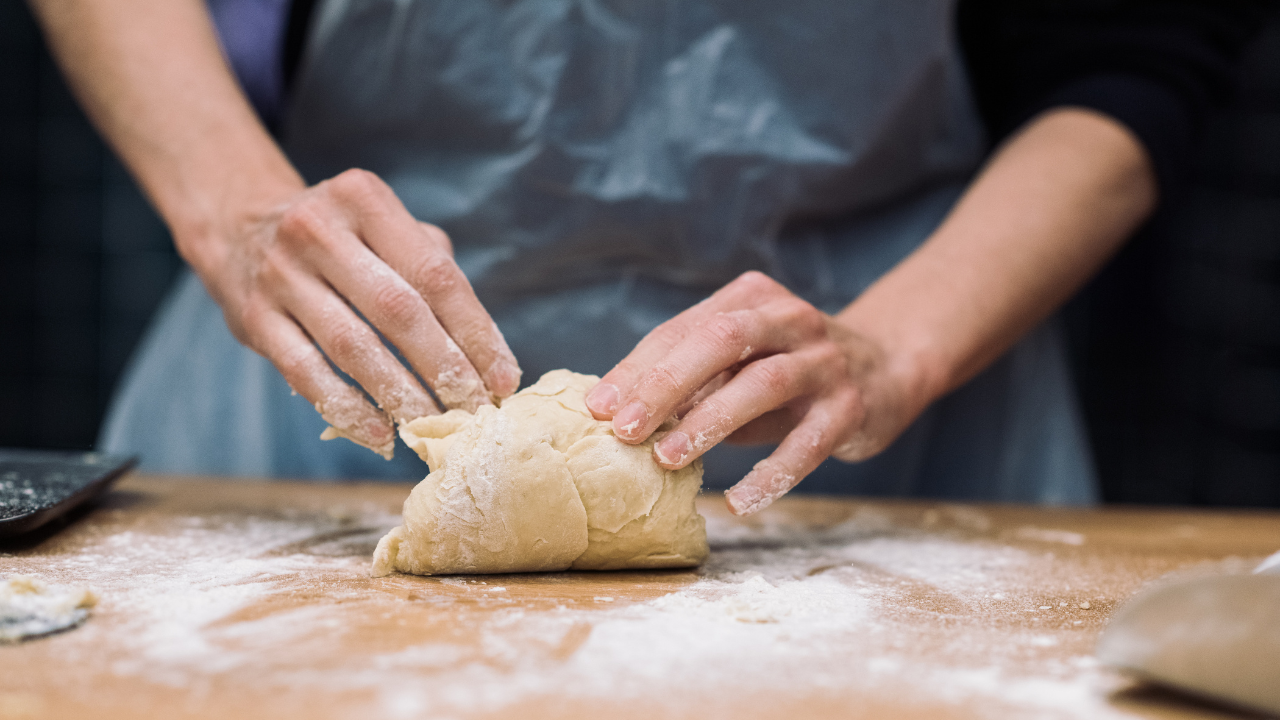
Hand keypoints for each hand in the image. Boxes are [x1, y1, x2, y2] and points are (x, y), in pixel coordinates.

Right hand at [186, 168, 520, 456]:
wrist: (239, 227)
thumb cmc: (342, 238)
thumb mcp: (385, 227)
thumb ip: (435, 271)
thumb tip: (487, 353)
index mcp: (366, 200)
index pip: (436, 276)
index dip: (475, 333)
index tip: (504, 379)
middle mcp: (319, 230)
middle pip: (399, 311)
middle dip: (445, 369)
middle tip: (475, 410)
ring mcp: (280, 274)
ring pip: (353, 346)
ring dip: (400, 394)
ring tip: (433, 427)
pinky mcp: (253, 317)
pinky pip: (306, 371)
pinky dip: (346, 407)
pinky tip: (379, 433)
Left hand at [584, 272, 914, 515]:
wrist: (887, 369)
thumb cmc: (786, 370)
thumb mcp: (740, 363)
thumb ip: (692, 379)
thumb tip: (616, 413)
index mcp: (751, 299)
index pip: (684, 330)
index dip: (638, 368)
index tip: (597, 406)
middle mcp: (790, 320)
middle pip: (721, 341)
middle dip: (666, 384)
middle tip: (622, 429)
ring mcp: (825, 362)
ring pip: (763, 384)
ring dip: (711, 422)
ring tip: (666, 459)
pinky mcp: (852, 407)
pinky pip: (809, 443)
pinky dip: (772, 474)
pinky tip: (738, 501)